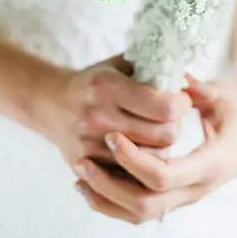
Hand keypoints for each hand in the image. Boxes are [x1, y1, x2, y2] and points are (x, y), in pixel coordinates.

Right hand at [36, 56, 191, 170]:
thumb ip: (151, 67)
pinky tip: (141, 147)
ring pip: (152, 158)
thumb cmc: (94, 81)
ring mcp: (91, 145)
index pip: (164, 107)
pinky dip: (142, 162)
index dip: (182, 103)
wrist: (49, 103)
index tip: (181, 98)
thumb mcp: (119, 64)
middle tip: (172, 117)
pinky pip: (130, 173)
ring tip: (158, 131)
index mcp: (109, 87)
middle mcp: (99, 117)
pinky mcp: (87, 166)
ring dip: (162, 146)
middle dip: (176, 125)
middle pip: (163, 136)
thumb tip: (186, 76)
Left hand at [73, 75, 236, 222]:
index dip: (134, 158)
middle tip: (85, 158)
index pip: (163, 175)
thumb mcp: (221, 94)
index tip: (114, 134)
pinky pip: (142, 211)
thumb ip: (193, 87)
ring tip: (80, 173)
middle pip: (145, 203)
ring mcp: (188, 195)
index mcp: (210, 162)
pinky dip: (114, 203)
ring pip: (139, 214)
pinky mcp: (181, 195)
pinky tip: (92, 185)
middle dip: (110, 184)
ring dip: (106, 198)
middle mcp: (198, 187)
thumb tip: (166, 73)